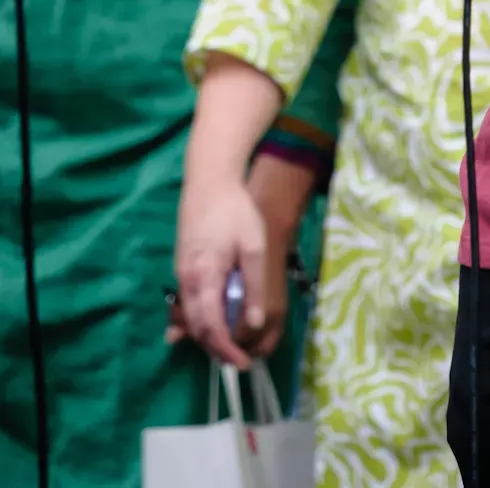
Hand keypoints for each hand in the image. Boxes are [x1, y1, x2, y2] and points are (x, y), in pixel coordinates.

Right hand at [175, 176, 267, 369]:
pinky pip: (186, 302)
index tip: (242, 362)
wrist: (209, 180)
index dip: (226, 349)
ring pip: (190, 317)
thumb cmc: (235, 210)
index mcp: (205, 277)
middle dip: (216, 348)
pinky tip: (209, 325)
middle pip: (197, 328)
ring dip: (207, 334)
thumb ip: (254, 286)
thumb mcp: (254, 246)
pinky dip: (198, 318)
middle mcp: (187, 280)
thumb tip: (255, 323)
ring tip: (231, 343)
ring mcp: (181, 273)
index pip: (211, 327)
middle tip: (240, 358)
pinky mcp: (182, 266)